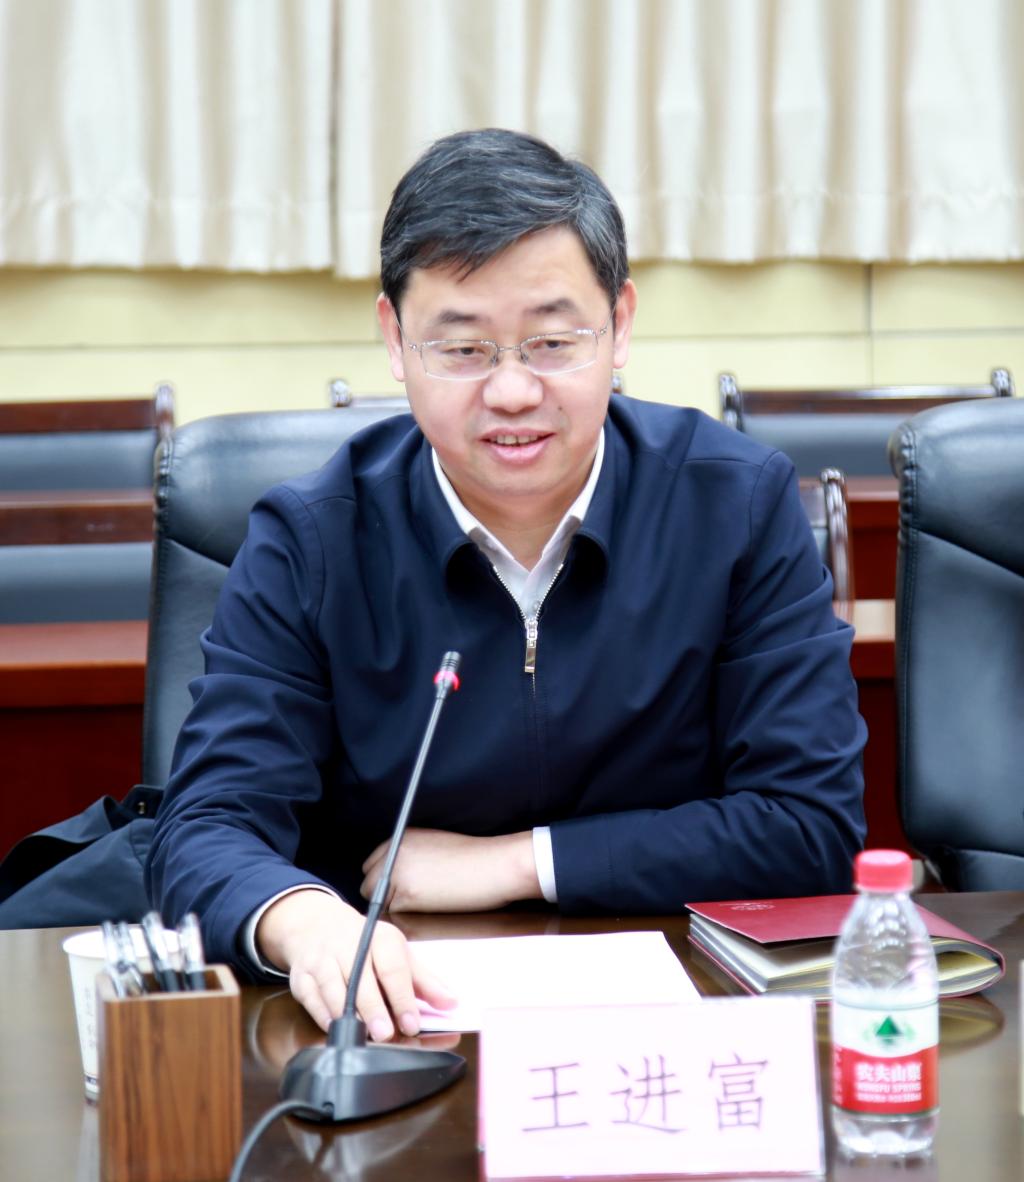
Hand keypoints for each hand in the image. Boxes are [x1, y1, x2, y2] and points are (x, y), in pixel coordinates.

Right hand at [254, 888, 455, 1037]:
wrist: (317, 925)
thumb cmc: (366, 945)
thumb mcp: (398, 953)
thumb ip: (424, 981)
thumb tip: (451, 1003)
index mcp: (379, 938)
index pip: (393, 968)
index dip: (403, 997)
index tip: (412, 1024)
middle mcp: (348, 946)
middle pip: (361, 979)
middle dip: (373, 1009)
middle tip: (386, 1034)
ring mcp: (322, 960)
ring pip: (332, 988)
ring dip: (346, 1013)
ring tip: (360, 1035)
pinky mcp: (301, 976)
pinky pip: (310, 997)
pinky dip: (321, 1014)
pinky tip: (334, 1027)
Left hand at [360, 828, 541, 911]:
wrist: (494, 866)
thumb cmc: (474, 858)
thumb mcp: (435, 845)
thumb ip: (409, 856)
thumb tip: (394, 876)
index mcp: (401, 837)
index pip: (372, 863)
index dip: (383, 879)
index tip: (398, 889)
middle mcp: (393, 851)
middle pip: (367, 882)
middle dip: (382, 894)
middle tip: (409, 901)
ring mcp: (397, 872)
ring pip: (376, 901)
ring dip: (392, 906)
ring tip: (422, 903)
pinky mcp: (406, 894)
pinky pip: (392, 914)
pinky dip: (406, 916)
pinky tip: (428, 907)